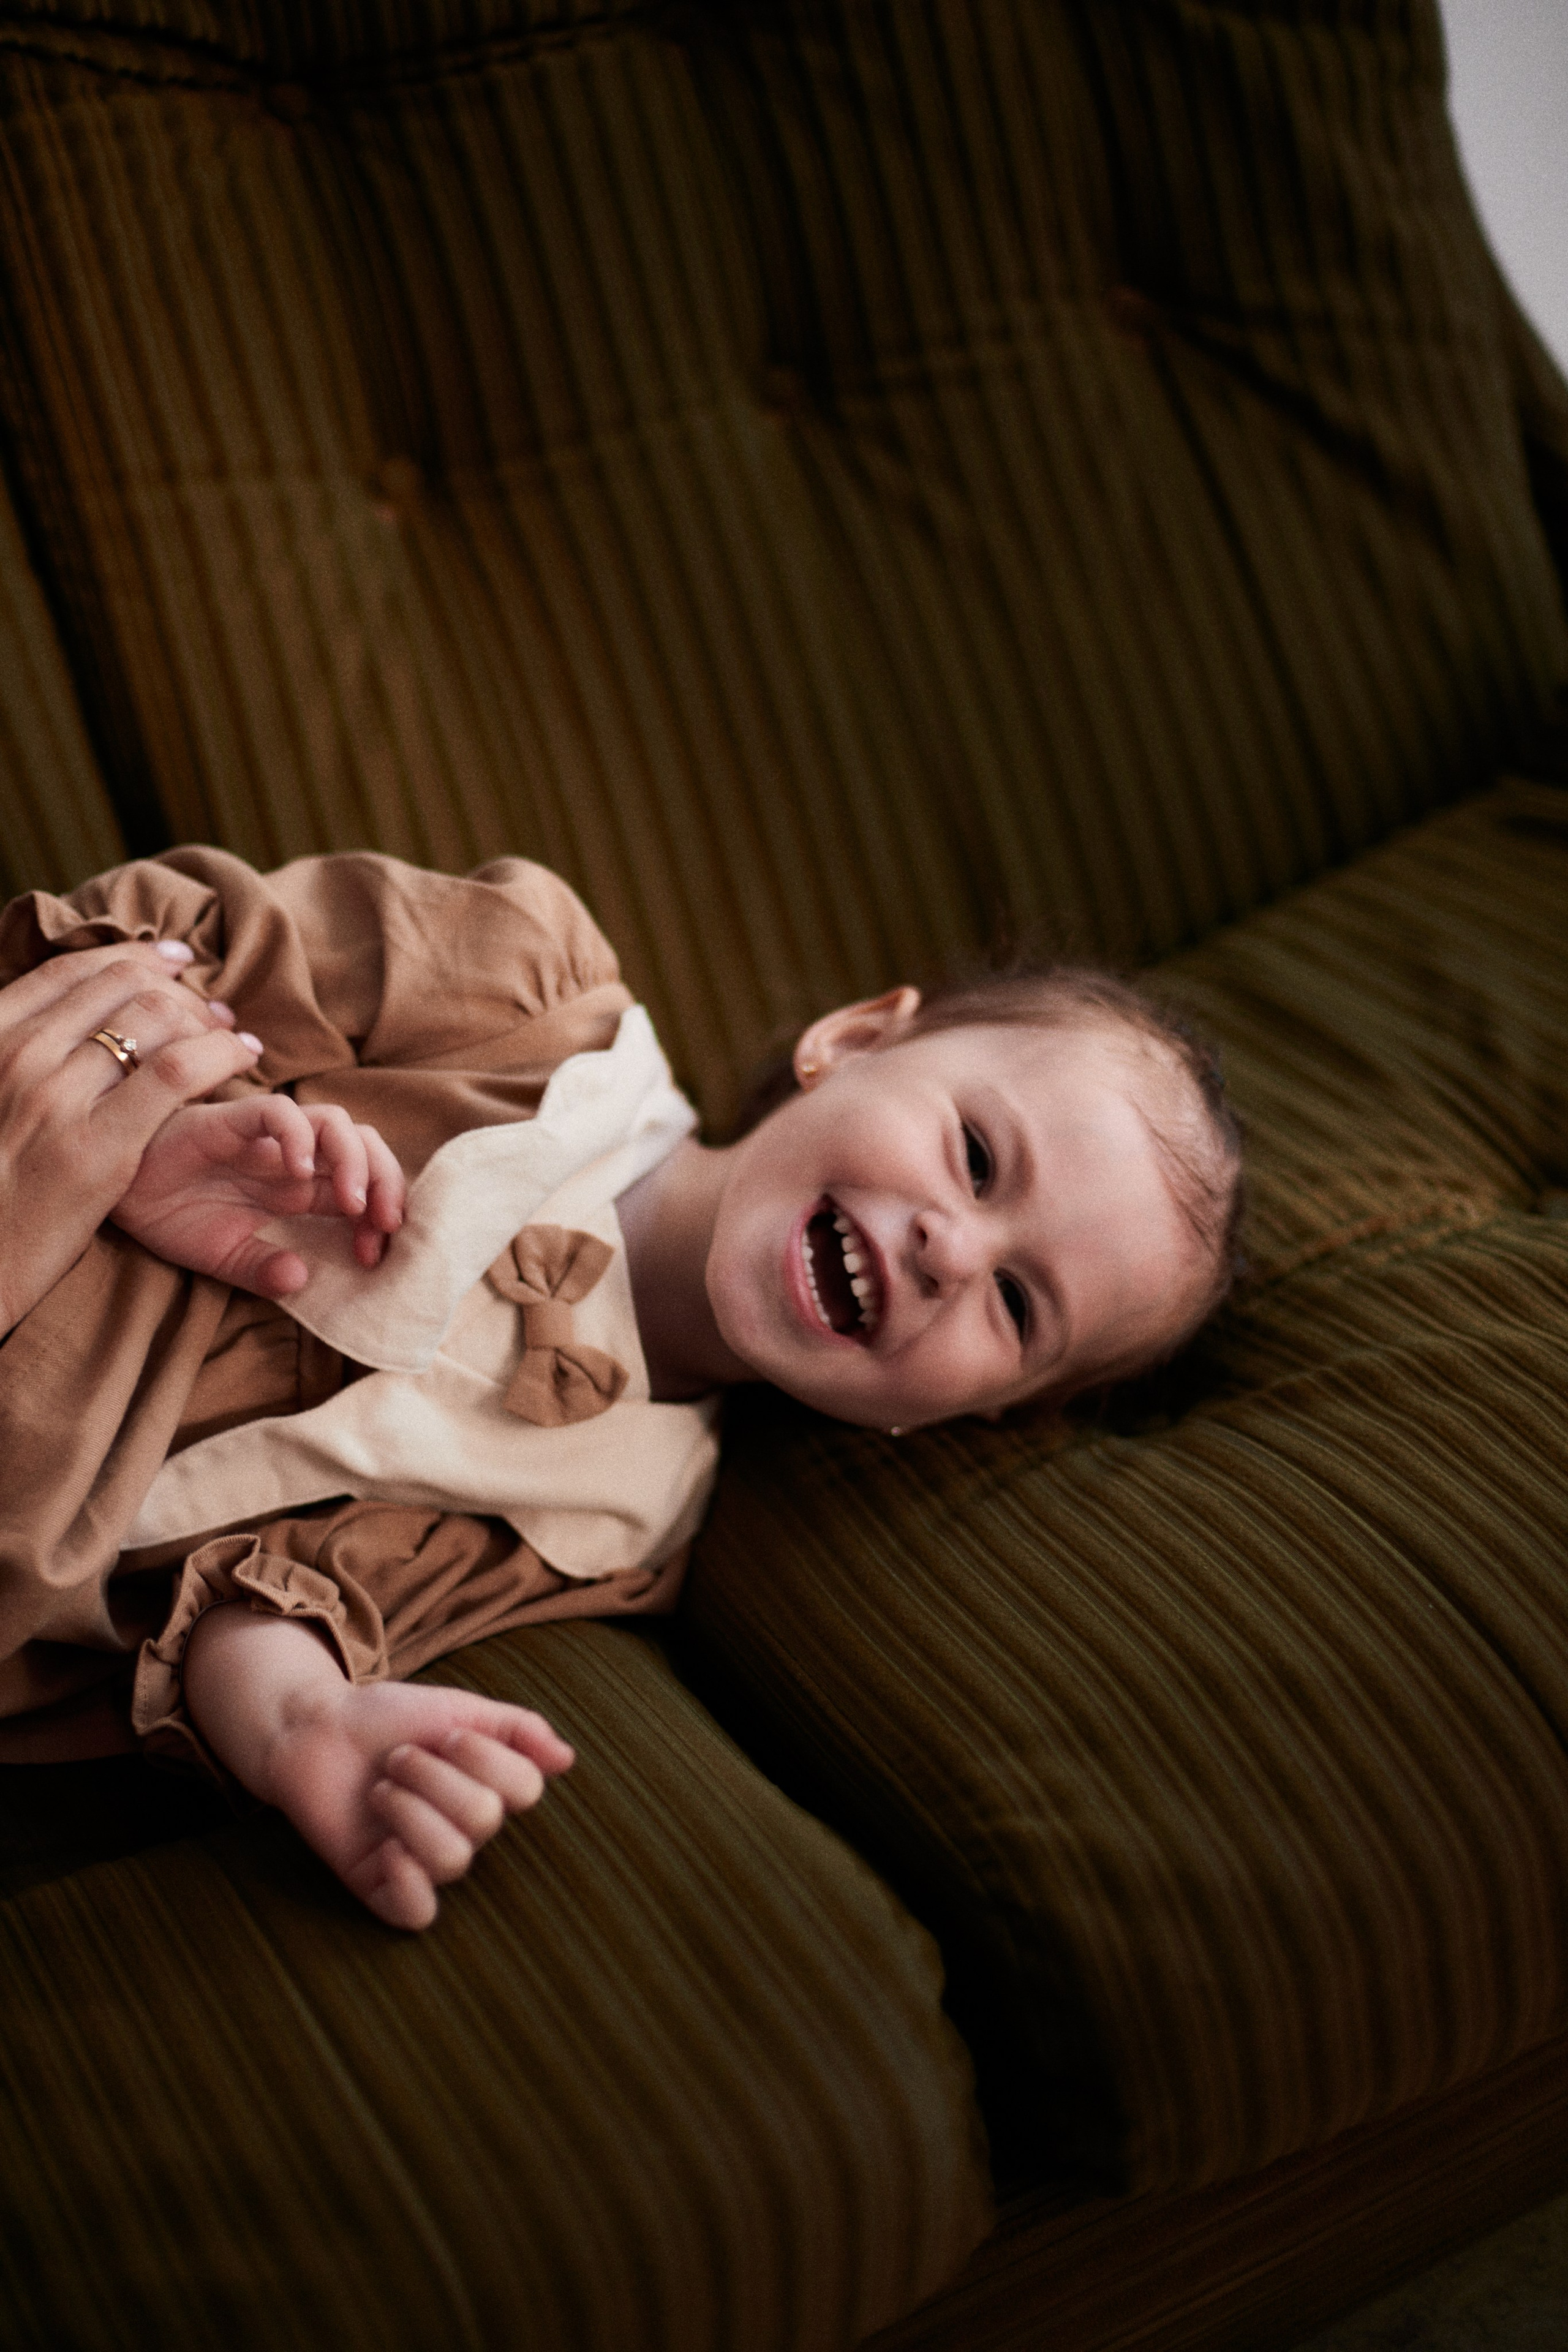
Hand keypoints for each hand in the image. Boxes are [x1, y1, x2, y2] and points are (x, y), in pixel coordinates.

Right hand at [0, 939, 262, 1331]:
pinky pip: (177, 1070)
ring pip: (152, 1017)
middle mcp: (20, 1056)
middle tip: (212, 1005)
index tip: (171, 960)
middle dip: (176, 986)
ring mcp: (56, 1096)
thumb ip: (22, 1061)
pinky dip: (221, 1052)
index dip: (129, 956)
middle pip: (117, 987)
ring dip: (204, 1016)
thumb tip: (65, 1030)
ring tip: (232, 1032)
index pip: (68, 972)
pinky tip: (244, 1057)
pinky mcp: (101, 1143)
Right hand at [111, 1095, 405, 1296]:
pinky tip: (298, 1172)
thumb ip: (261, 1270)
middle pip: (363, 1146)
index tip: (374, 1254)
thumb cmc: (172, 1216)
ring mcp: (266, 1136)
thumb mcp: (222, 1258)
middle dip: (386, 1182)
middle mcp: (291, 1156)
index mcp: (298, 1188)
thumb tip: (301, 1280)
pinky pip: (278, 1111)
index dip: (380, 1215)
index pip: (362, 1186)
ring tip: (351, 1202)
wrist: (118, 1192)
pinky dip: (299, 1135)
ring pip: (334, 1121)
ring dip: (355, 1159)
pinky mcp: (233, 1118)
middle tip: (384, 1226)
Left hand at [274, 1681, 574, 1929]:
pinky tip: (384, 1848)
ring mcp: (424, 1862)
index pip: (524, 1790)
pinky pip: (417, 1913)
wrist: (313, 1731)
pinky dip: (408, 1881)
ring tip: (379, 1790)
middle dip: (433, 1776)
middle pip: (484, 1819)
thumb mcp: (456, 1708)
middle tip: (398, 1758)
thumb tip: (567, 1760)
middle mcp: (464, 1830)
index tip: (444, 1734)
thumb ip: (516, 1728)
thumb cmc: (387, 1720)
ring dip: (409, 1810)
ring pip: (452, 1858)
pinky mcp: (382, 1888)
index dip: (485, 1757)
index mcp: (488, 1787)